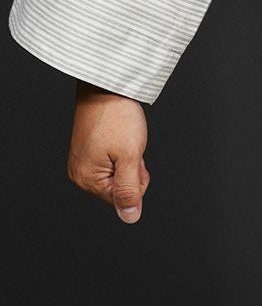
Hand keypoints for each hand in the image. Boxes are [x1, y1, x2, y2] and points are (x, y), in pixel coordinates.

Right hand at [68, 80, 150, 223]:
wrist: (108, 88)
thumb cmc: (117, 118)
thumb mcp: (130, 157)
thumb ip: (130, 190)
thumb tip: (129, 217)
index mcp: (86, 179)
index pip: (125, 198)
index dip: (137, 177)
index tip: (131, 156)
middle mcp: (80, 174)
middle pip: (121, 187)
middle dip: (133, 169)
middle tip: (128, 146)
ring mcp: (83, 162)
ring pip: (120, 174)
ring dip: (129, 159)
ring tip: (123, 139)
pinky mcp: (89, 151)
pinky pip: (115, 161)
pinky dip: (123, 151)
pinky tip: (119, 137)